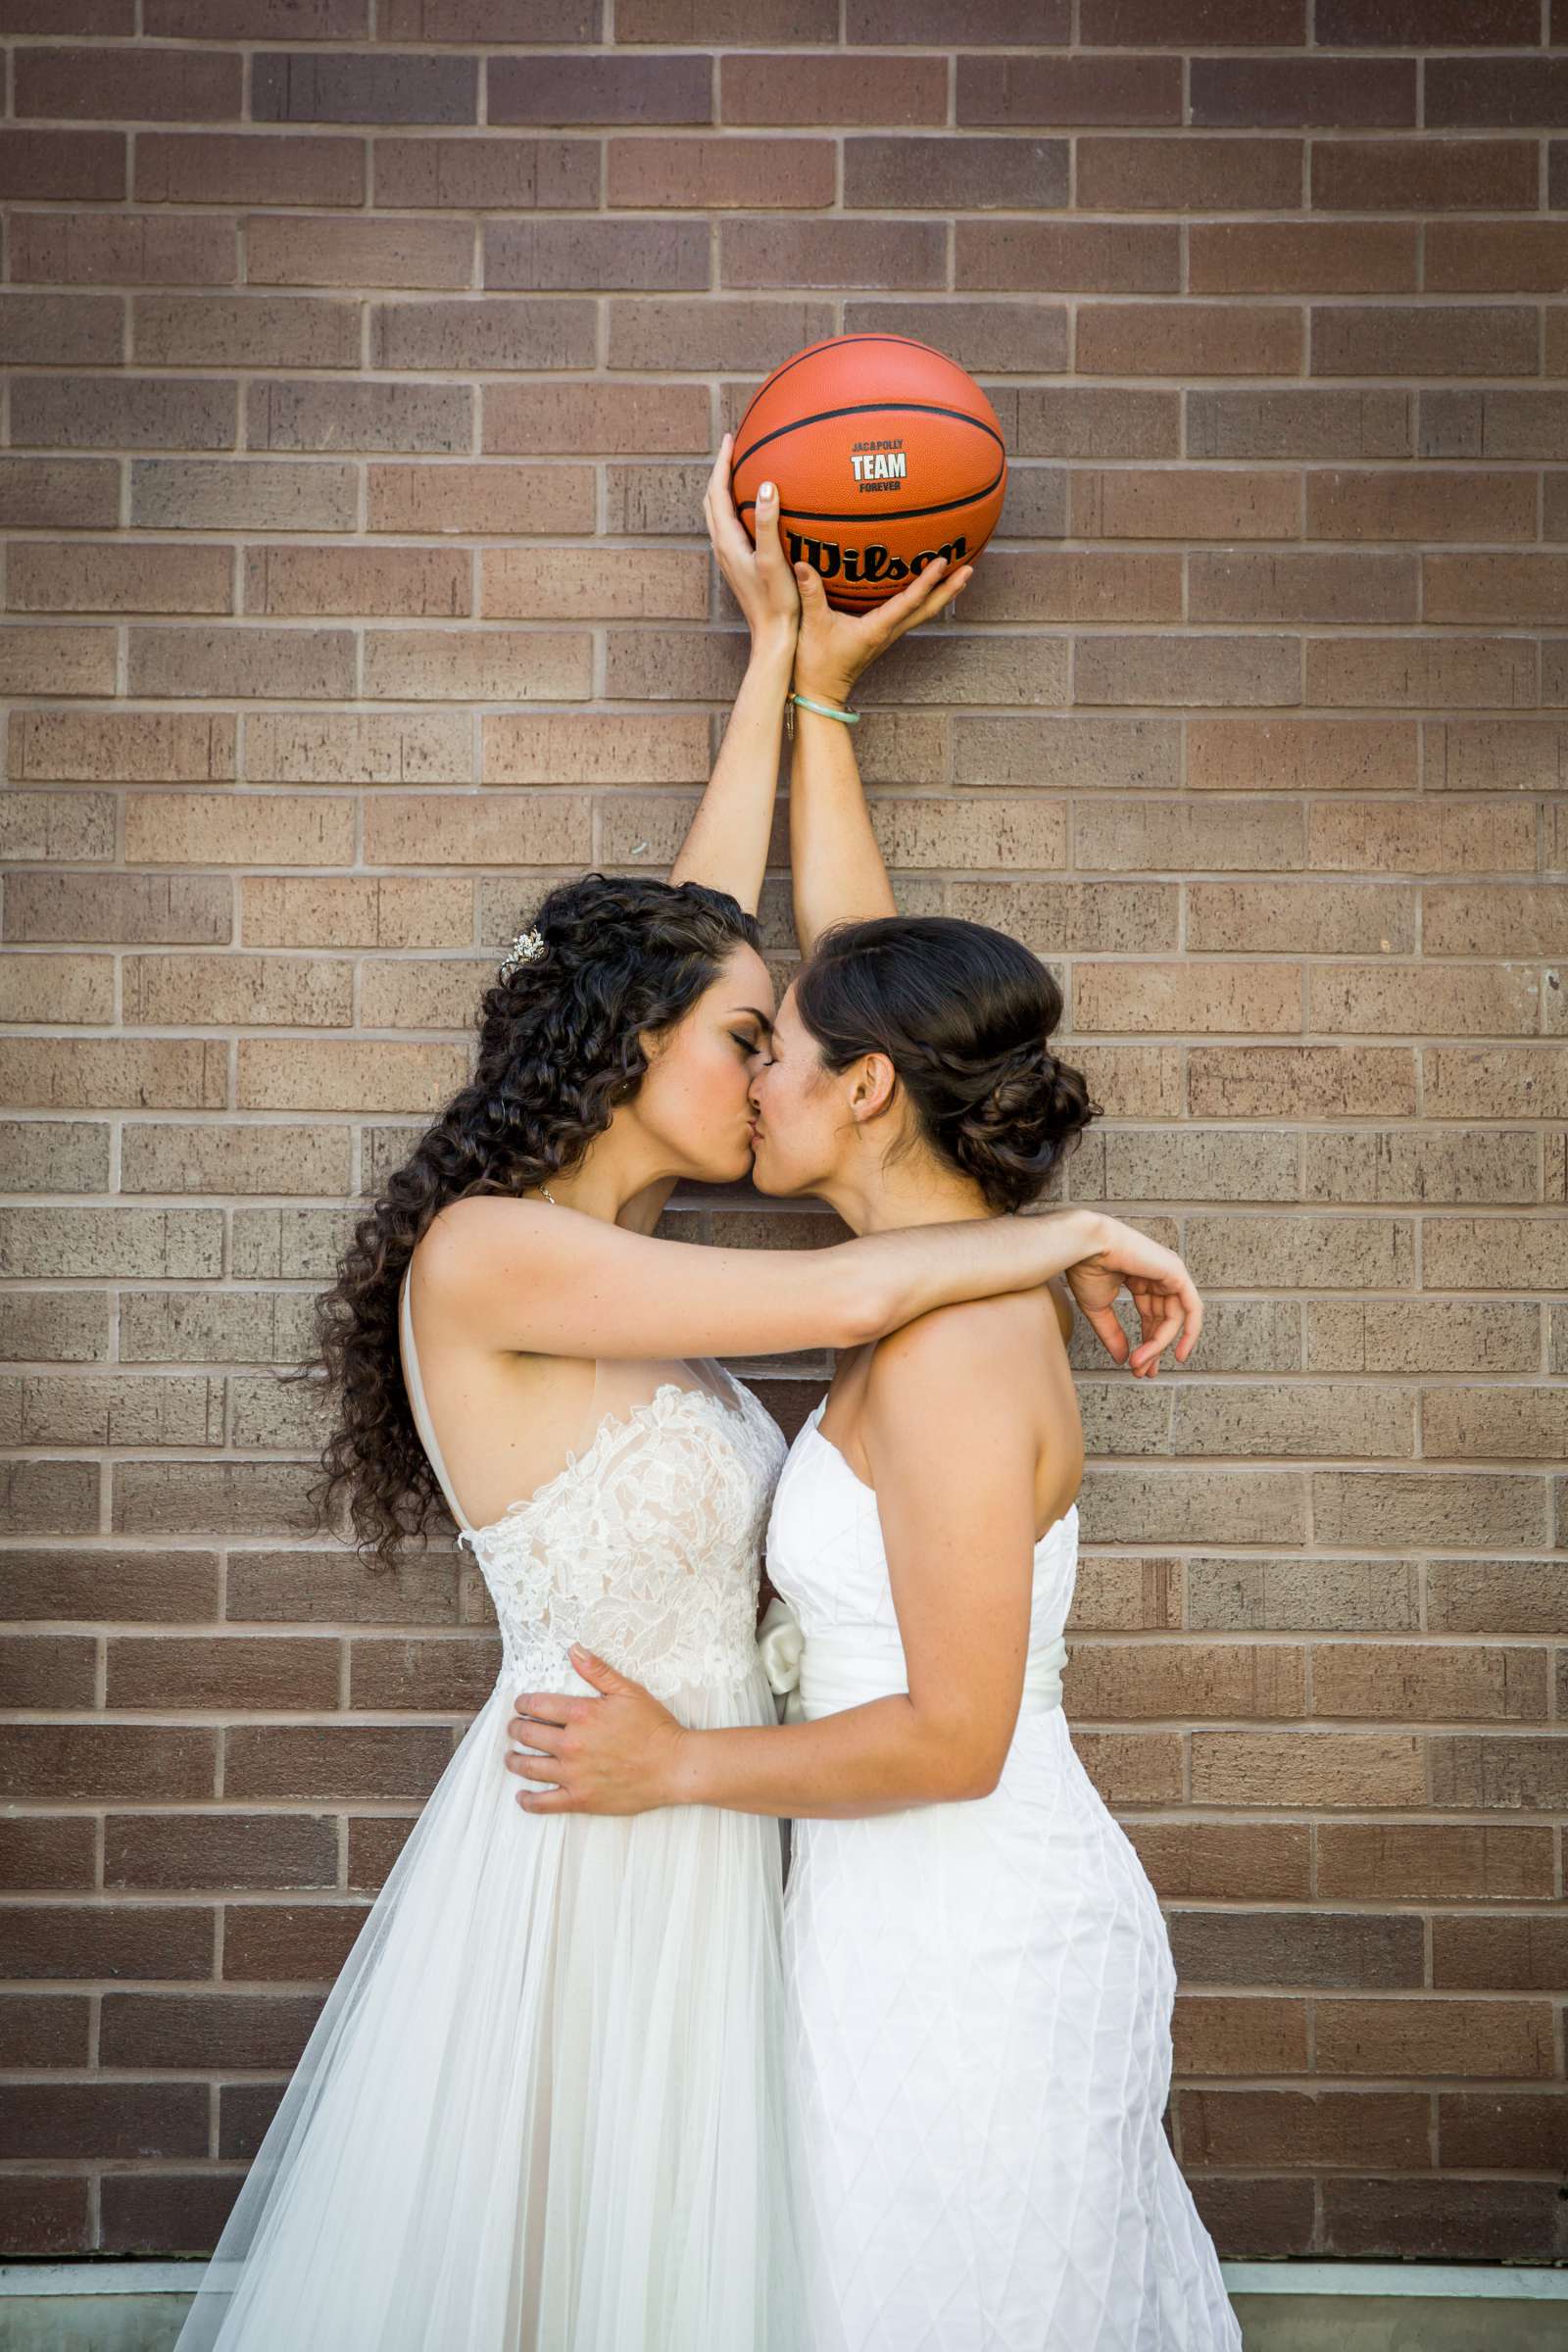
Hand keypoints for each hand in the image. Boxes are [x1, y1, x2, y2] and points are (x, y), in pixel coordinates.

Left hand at [503, 1644, 686, 1815]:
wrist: (674, 1766)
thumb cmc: (655, 1727)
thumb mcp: (628, 1691)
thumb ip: (597, 1670)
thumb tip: (573, 1649)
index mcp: (582, 1714)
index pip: (538, 1705)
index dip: (524, 1704)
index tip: (520, 1705)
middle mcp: (572, 1744)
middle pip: (528, 1734)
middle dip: (516, 1729)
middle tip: (514, 1729)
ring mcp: (573, 1774)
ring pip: (529, 1766)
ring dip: (514, 1760)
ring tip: (511, 1757)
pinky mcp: (580, 1799)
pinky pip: (543, 1802)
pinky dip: (528, 1800)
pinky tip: (522, 1796)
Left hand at [706, 431, 798, 652]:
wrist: (773, 639)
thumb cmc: (776, 603)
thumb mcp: (773, 560)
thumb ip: (768, 522)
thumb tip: (766, 485)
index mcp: (727, 542)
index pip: (716, 492)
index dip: (721, 463)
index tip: (731, 438)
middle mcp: (723, 548)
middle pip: (712, 500)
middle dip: (721, 471)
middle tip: (736, 448)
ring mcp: (730, 558)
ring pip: (720, 514)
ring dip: (727, 489)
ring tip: (744, 470)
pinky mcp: (741, 566)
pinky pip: (734, 527)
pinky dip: (740, 508)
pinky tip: (761, 508)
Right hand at [793, 544, 973, 705]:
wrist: (820, 693)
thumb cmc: (817, 663)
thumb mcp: (812, 625)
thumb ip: (810, 592)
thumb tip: (803, 563)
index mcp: (877, 628)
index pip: (909, 601)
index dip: (927, 580)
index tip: (943, 560)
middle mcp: (889, 632)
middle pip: (927, 609)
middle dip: (949, 589)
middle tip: (970, 568)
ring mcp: (887, 635)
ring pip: (922, 613)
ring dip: (941, 595)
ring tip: (959, 575)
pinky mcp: (881, 636)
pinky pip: (910, 615)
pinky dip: (924, 600)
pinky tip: (926, 589)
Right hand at [1063, 1214, 1202, 1379]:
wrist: (1084, 1247)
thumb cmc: (1086, 1268)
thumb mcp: (1099, 1310)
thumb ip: (1113, 1334)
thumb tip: (1122, 1359)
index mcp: (1141, 1279)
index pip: (1152, 1316)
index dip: (1147, 1342)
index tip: (1136, 1365)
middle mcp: (1159, 1276)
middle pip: (1164, 1320)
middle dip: (1154, 1348)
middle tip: (1143, 1372)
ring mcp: (1170, 1273)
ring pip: (1174, 1319)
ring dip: (1159, 1345)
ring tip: (1143, 1364)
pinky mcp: (1176, 1273)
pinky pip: (1190, 1308)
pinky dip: (1189, 1332)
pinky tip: (1178, 1352)